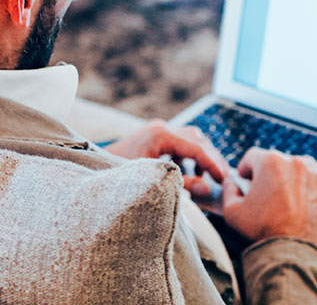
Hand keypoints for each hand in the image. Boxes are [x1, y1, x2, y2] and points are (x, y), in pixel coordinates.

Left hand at [105, 120, 229, 198]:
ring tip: (208, 179)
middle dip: (212, 159)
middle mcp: (161, 128)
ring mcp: (157, 131)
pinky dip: (190, 158)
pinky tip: (191, 175)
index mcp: (160, 135)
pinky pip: (181, 144)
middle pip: (198, 140)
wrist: (91, 170)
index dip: (214, 164)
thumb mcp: (150, 181)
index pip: (197, 147)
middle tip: (224, 179)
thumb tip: (206, 187)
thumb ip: (180, 184)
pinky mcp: (155, 138)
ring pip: (191, 140)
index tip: (225, 179)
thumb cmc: (116, 177)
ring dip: (202, 158)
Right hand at [222, 148, 316, 247]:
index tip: (246, 179)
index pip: (252, 156)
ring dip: (293, 177)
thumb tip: (231, 183)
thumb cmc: (263, 231)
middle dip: (269, 175)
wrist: (292, 252)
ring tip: (287, 197)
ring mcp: (315, 175)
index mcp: (270, 162)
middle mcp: (294, 163)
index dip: (246, 169)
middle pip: (277, 161)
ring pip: (301, 167)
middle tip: (265, 194)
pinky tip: (310, 194)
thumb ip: (228, 191)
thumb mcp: (232, 212)